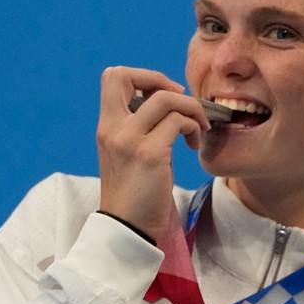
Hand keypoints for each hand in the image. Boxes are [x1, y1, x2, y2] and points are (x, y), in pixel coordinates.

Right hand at [96, 66, 209, 240]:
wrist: (128, 228)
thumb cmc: (136, 193)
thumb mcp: (131, 154)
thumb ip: (141, 129)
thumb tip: (168, 109)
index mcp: (106, 126)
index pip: (112, 77)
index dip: (143, 77)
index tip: (165, 95)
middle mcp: (112, 128)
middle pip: (125, 75)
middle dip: (160, 78)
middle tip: (181, 103)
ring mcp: (129, 140)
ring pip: (165, 98)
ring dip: (190, 108)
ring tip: (197, 130)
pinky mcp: (150, 154)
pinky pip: (179, 122)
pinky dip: (194, 127)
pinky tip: (194, 145)